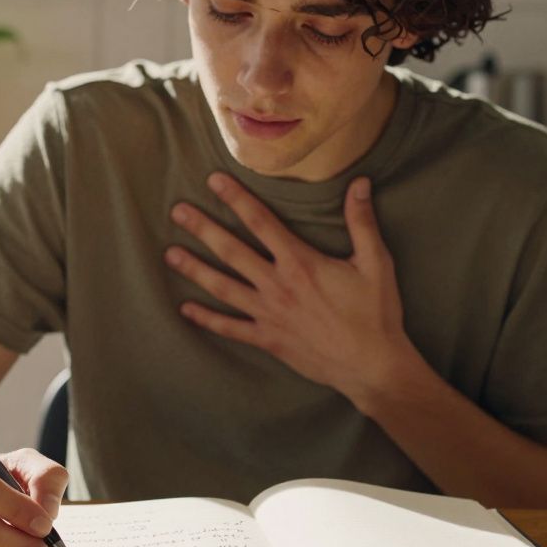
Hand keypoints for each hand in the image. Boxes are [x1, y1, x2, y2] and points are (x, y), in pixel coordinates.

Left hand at [165, 172, 413, 407]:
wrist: (371, 366)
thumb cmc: (375, 314)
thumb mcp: (375, 263)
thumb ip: (362, 222)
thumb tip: (360, 183)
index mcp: (301, 263)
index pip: (261, 223)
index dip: (236, 199)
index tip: (214, 181)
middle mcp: (278, 286)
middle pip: (232, 251)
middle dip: (203, 229)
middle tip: (178, 211)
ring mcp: (269, 314)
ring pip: (223, 287)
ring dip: (195, 269)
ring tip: (170, 254)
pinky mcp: (268, 339)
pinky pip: (231, 328)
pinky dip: (207, 319)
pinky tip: (186, 309)